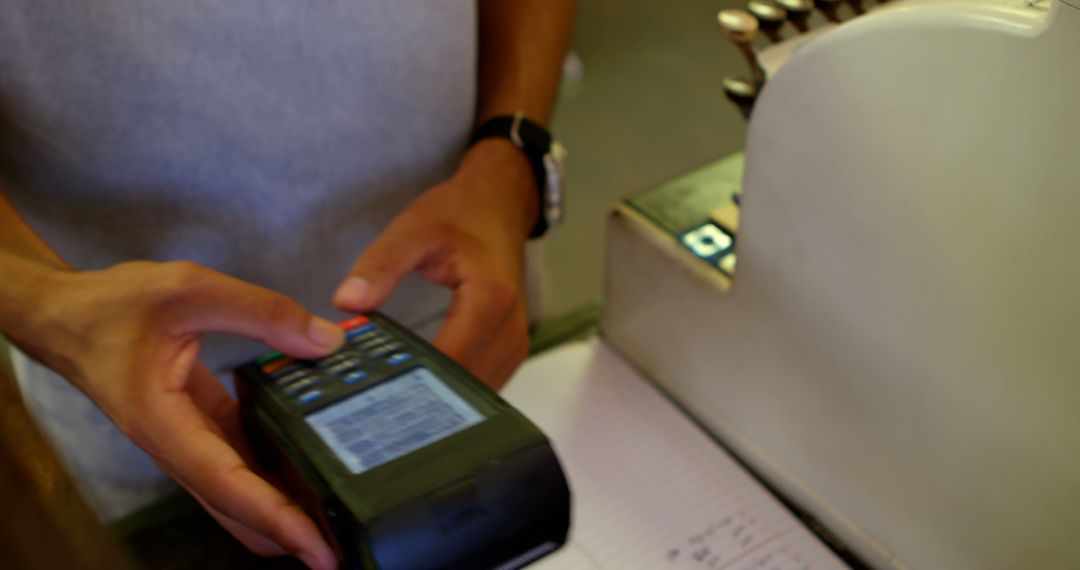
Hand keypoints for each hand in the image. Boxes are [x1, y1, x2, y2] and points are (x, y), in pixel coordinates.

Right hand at [23, 261, 343, 569]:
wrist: (67, 315)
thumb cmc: (111, 307)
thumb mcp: (189, 290)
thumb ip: (260, 312)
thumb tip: (324, 341)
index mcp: (164, 424)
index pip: (228, 485)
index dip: (275, 519)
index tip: (315, 548)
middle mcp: (177, 444)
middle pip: (237, 507)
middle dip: (286, 532)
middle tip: (340, 545)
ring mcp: (189, 439)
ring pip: (239, 488)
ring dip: (282, 503)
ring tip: (337, 510)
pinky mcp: (201, 424)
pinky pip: (240, 456)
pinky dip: (274, 464)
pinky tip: (311, 457)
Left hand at [333, 139, 537, 388]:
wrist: (497, 206)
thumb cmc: (460, 214)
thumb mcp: (413, 229)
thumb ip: (379, 265)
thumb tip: (348, 301)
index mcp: (490, 299)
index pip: (450, 361)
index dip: (413, 382)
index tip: (375, 392)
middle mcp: (510, 327)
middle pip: (465, 385)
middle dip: (423, 397)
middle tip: (377, 406)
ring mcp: (515, 342)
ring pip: (478, 391)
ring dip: (441, 400)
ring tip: (396, 401)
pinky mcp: (511, 348)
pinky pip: (485, 383)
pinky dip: (455, 390)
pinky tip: (423, 388)